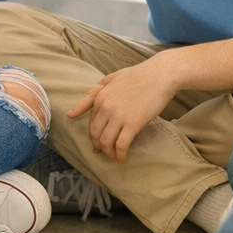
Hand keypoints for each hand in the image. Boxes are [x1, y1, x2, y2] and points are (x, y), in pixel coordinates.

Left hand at [67, 54, 182, 162]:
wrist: (161, 74)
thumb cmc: (139, 75)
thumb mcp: (112, 78)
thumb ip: (94, 92)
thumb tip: (71, 113)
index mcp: (100, 97)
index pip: (91, 123)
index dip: (93, 137)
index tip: (97, 146)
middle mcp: (106, 107)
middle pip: (95, 134)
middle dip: (99, 147)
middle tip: (107, 153)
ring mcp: (118, 115)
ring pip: (106, 142)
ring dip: (109, 153)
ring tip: (116, 157)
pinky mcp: (133, 123)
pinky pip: (121, 145)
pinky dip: (120, 154)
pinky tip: (123, 157)